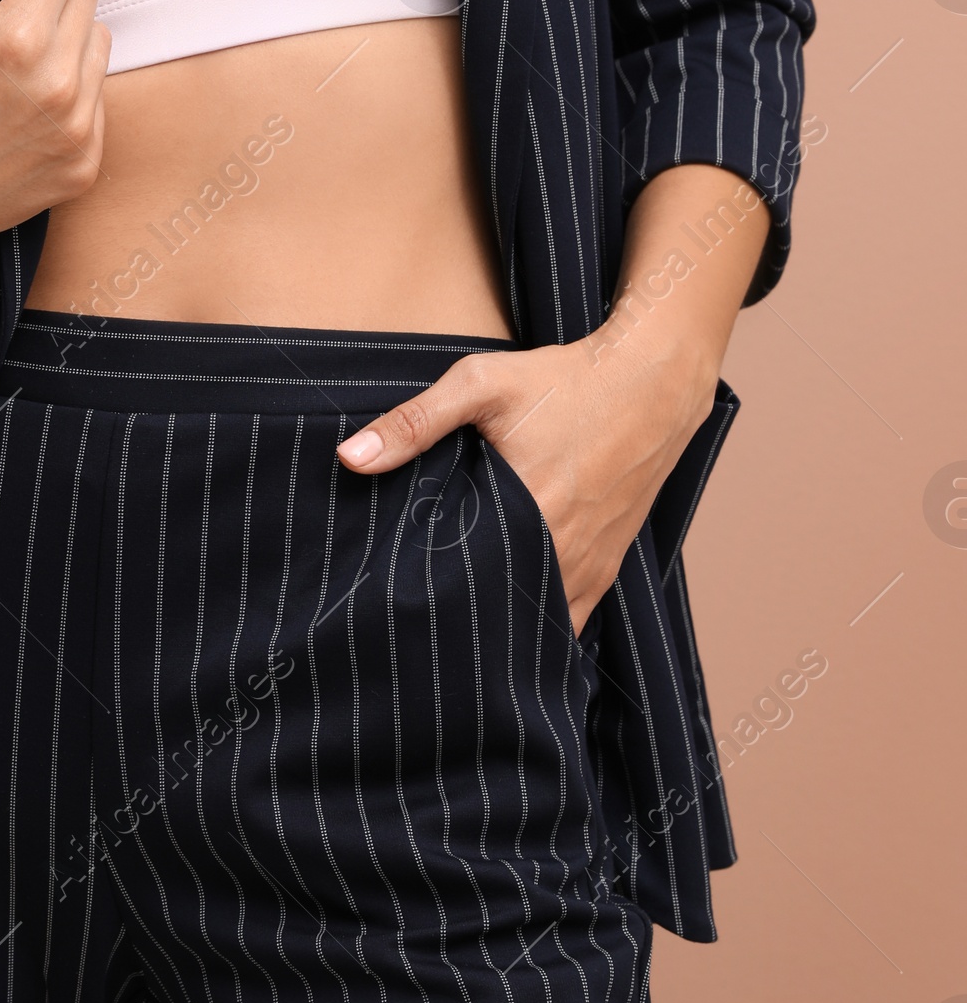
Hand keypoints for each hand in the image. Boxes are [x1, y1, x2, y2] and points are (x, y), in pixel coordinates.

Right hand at [0, 0, 110, 266]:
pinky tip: (23, 112)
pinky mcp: (86, 166)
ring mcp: (78, 131)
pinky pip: (101, 100)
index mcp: (18, 38)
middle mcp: (59, 86)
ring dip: (67, 43)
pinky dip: (72, 95)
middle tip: (2, 24)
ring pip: (101, 43)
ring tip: (14, 70)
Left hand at [335, 330, 716, 634]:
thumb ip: (414, 423)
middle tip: (417, 614)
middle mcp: (563, 552)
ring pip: (536, 622)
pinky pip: (571, 615)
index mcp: (528, 514)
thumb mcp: (482, 385)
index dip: (426, 593)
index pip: (460, 581)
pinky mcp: (609, 564)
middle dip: (457, 612)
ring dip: (500, 623)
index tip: (395, 595)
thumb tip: (350, 458)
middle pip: (496, 610)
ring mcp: (591, 564)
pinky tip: (508, 612)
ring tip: (457, 620)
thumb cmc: (564, 380)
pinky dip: (540, 619)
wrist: (652, 381)